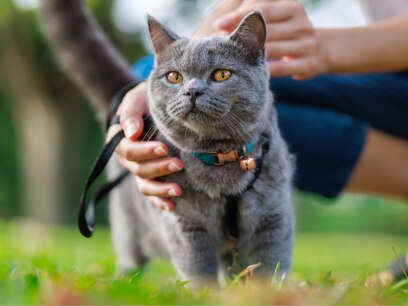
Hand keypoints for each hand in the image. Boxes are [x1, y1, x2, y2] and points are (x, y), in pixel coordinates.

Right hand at [106, 82, 183, 210]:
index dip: (145, 151)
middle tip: (178, 164)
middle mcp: (127, 157)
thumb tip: (132, 133)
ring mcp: (138, 168)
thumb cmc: (147, 98)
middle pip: (138, 169)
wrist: (158, 103)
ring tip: (178, 190)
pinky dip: (159, 200)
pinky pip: (151, 193)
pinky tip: (172, 205)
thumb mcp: (138, 97)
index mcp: (120, 138)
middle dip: (159, 168)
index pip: (128, 150)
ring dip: (161, 189)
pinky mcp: (150, 176)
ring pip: (144, 185)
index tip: (164, 148)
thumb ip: (132, 112)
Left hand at [214, 0, 327, 78]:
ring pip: (272, 50)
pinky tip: (248, 72)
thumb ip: (255, 11)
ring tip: (230, 59)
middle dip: (241, 37)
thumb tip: (225, 21)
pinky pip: (280, 69)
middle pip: (266, 31)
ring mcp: (307, 45)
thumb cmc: (287, 31)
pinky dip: (263, 70)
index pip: (262, 10)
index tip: (218, 25)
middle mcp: (302, 25)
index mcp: (293, 8)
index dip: (239, 17)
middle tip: (220, 44)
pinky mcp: (308, 64)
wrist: (319, 50)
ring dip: (249, 56)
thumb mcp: (277, 15)